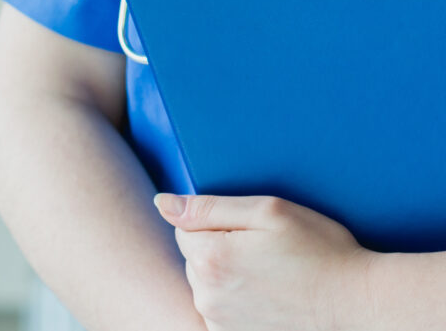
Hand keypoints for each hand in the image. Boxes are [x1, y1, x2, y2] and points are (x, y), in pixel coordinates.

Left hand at [154, 194, 375, 330]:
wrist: (360, 306)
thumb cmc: (321, 252)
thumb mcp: (269, 212)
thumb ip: (209, 206)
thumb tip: (162, 203)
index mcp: (210, 257)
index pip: (184, 229)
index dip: (217, 224)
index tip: (251, 231)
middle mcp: (206, 295)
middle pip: (193, 259)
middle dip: (218, 250)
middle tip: (265, 252)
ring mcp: (219, 322)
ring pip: (205, 286)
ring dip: (226, 278)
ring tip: (270, 277)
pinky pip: (218, 312)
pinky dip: (235, 304)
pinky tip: (267, 299)